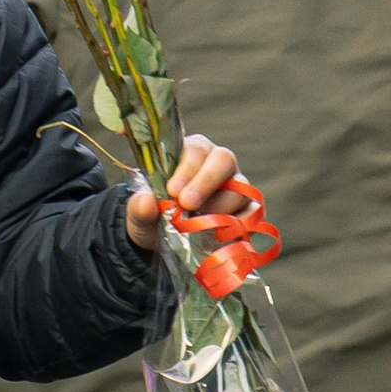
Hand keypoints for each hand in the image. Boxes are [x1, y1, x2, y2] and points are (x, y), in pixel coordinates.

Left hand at [128, 134, 248, 252]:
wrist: (163, 242)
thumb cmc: (153, 216)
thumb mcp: (138, 214)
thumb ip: (140, 207)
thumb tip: (147, 202)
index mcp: (190, 154)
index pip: (195, 149)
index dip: (187, 169)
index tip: (172, 191)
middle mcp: (216, 164)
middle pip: (224, 159)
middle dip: (206, 181)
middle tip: (188, 204)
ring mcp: (234, 186)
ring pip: (240, 186)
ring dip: (220, 206)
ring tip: (199, 223)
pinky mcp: (246, 209)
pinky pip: (251, 210)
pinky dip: (238, 222)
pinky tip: (219, 233)